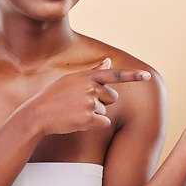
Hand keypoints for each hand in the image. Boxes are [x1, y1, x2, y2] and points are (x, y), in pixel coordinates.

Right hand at [16, 58, 150, 134]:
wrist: (37, 114)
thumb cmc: (55, 96)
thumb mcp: (72, 79)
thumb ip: (93, 72)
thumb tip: (109, 60)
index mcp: (87, 76)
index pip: (115, 75)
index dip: (133, 75)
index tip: (148, 76)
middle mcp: (90, 88)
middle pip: (113, 97)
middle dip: (103, 101)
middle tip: (82, 103)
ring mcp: (90, 103)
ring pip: (106, 110)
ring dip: (95, 113)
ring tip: (76, 111)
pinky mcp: (89, 118)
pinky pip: (104, 122)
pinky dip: (95, 124)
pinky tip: (79, 121)